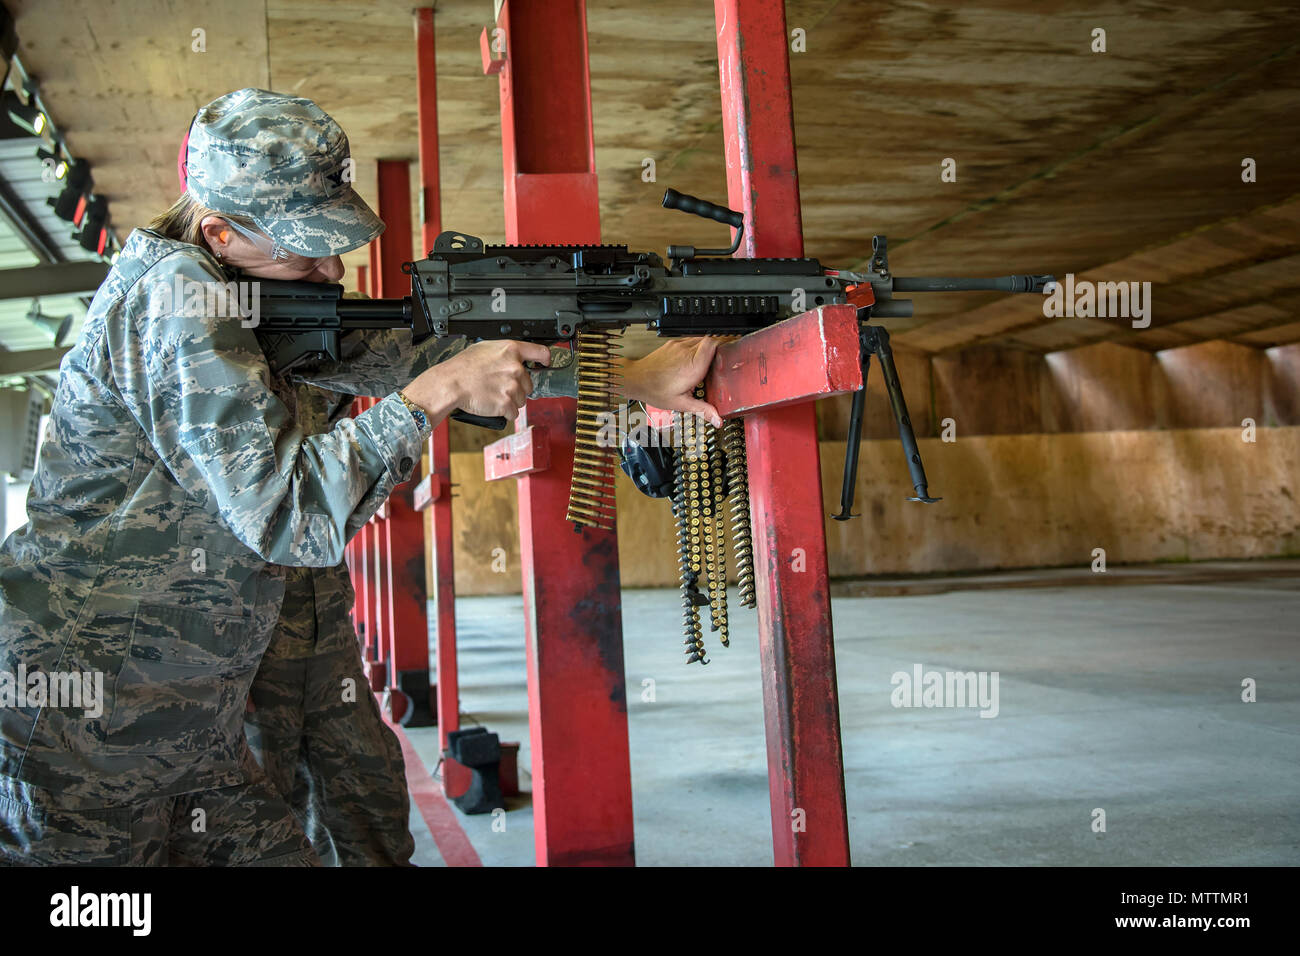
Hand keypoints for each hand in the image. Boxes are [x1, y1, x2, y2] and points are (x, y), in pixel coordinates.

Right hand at [403, 340, 551, 424]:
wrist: (451, 383)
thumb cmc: (463, 367)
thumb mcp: (485, 348)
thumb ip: (505, 353)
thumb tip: (515, 358)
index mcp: (511, 350)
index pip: (540, 352)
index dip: (545, 359)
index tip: (545, 362)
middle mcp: (515, 368)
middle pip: (529, 384)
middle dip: (517, 387)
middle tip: (499, 386)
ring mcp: (512, 386)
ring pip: (522, 400)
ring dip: (510, 400)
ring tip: (493, 394)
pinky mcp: (506, 403)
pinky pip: (513, 413)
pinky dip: (505, 412)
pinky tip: (493, 404)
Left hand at [619, 336, 723, 426]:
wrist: (636, 379)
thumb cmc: (655, 390)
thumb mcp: (681, 404)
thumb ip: (702, 410)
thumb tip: (717, 419)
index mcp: (692, 366)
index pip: (713, 344)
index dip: (723, 346)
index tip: (728, 353)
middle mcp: (686, 352)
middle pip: (710, 340)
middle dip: (717, 349)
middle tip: (720, 361)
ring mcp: (678, 346)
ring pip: (700, 339)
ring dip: (706, 348)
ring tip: (707, 361)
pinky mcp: (672, 344)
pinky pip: (689, 340)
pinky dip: (695, 347)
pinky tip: (693, 359)